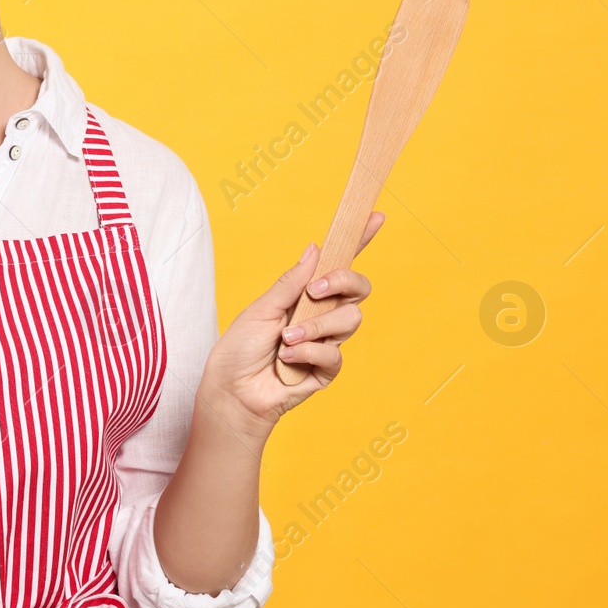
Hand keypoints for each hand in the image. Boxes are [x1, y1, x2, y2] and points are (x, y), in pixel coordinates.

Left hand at [198, 212, 384, 438]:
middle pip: (358, 289)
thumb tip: (314, 249)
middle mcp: (321, 314)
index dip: (358, 241)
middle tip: (315, 291)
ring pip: (349, 320)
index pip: (337, 266)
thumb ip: (291, 282)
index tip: (374, 217)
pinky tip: (288, 359)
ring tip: (286, 338)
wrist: (233, 391)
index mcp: (305, 294)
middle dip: (342, 283)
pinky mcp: (327, 369)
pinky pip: (335, 353)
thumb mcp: (262, 308)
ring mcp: (327, 341)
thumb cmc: (240, 348)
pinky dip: (309, 353)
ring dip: (315, 326)